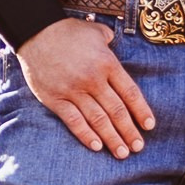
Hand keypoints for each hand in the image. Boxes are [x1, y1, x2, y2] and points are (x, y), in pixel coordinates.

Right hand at [19, 17, 154, 156]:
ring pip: (98, 120)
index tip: (149, 126)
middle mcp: (93, 80)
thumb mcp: (96, 31)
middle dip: (129, 131)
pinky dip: (86, 135)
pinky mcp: (56, 99)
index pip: (130, 93)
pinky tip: (97, 147)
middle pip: (117, 111)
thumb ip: (110, 40)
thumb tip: (116, 43)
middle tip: (138, 147)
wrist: (35, 32)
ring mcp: (74, 91)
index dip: (141, 111)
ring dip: (112, 139)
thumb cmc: (68, 31)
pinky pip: (74, 121)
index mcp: (107, 63)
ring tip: (122, 153)